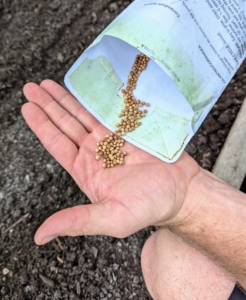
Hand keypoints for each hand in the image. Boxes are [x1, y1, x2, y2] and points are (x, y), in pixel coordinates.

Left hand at [22, 80, 200, 244]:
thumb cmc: (150, 207)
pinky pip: (107, 110)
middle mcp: (96, 153)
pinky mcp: (130, 130)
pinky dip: (94, 98)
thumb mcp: (112, 218)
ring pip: (84, 115)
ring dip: (66, 99)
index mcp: (87, 171)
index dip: (41, 126)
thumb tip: (41, 236)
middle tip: (32, 88)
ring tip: (48, 84)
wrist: (181, 191)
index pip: (57, 144)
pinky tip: (84, 87)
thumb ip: (78, 222)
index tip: (27, 108)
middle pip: (66, 124)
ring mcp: (113, 139)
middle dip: (49, 106)